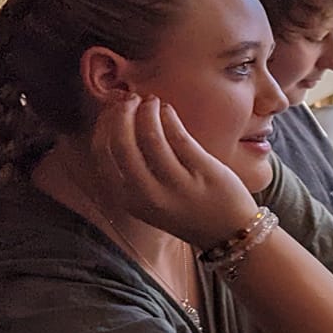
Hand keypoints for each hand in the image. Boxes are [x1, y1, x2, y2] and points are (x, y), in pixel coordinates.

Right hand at [89, 95, 258, 250]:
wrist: (229, 233)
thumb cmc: (186, 210)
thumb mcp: (149, 199)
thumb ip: (131, 171)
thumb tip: (117, 123)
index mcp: (129, 199)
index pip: (103, 153)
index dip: (104, 125)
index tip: (111, 110)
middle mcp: (149, 194)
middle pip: (122, 142)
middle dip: (122, 114)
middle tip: (130, 99)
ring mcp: (177, 184)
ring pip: (151, 136)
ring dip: (147, 111)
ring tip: (151, 101)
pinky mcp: (204, 172)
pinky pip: (179, 137)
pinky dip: (169, 117)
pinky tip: (167, 110)